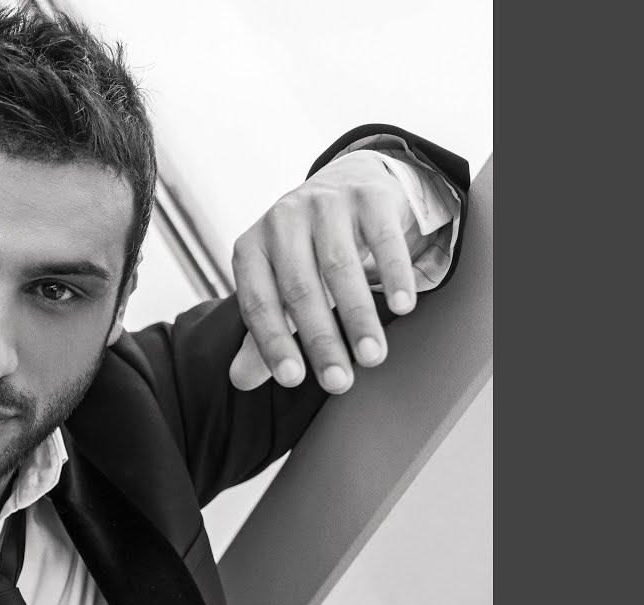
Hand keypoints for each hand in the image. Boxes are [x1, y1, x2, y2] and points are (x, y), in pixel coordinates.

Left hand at [229, 151, 418, 393]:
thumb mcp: (279, 285)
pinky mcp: (367, 196)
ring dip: (357, 316)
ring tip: (372, 357)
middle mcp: (282, 221)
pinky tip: (403, 307)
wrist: (348, 182)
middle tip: (339, 382)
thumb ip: (263, 332)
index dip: (274, 342)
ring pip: (339, 266)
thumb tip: (240, 381)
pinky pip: (382, 238)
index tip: (293, 380)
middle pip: (300, 288)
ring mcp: (324, 204)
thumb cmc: (307, 249)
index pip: (258, 302)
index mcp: (252, 248)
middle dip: (321, 340)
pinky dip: (393, 274)